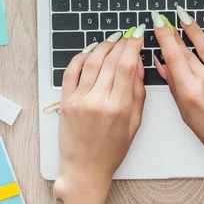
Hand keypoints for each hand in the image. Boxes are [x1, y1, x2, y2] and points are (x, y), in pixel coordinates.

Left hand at [56, 28, 146, 188]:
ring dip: (103, 46)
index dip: (133, 45)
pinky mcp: (65, 101)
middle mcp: (98, 101)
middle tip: (128, 35)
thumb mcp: (135, 124)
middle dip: (121, 43)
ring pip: (92, 62)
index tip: (138, 34)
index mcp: (119, 107)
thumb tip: (137, 65)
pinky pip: (71, 71)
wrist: (84, 169)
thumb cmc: (112, 150)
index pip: (127, 66)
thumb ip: (138, 93)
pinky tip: (91, 51)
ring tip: (112, 39)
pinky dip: (81, 57)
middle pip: (110, 60)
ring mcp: (79, 100)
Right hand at [152, 9, 203, 174]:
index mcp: (190, 94)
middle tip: (167, 18)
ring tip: (184, 16)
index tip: (158, 23)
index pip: (173, 58)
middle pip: (187, 52)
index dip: (164, 37)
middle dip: (175, 33)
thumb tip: (162, 64)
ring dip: (194, 29)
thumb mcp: (187, 115)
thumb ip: (175, 87)